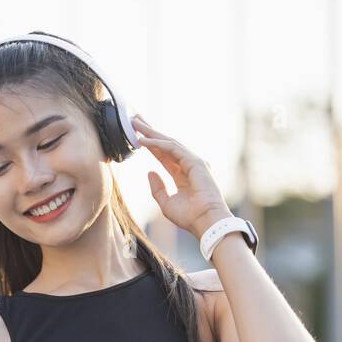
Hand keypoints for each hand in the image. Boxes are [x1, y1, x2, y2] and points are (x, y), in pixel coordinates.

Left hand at [133, 114, 232, 236]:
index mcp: (182, 175)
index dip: (151, 145)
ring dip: (152, 133)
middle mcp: (188, 165)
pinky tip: (143, 141)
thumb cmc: (190, 217)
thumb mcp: (166, 203)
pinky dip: (157, 143)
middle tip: (135, 120)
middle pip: (165, 144)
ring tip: (136, 123)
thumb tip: (150, 172)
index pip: (163, 156)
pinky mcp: (195, 161)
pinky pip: (172, 148)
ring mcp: (193, 162)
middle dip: (150, 132)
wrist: (205, 222)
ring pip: (168, 142)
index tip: (137, 136)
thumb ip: (157, 188)